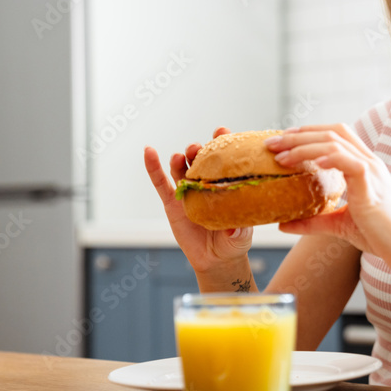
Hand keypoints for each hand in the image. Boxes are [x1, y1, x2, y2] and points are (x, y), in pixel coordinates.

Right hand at [144, 127, 252, 274]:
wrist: (216, 259)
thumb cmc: (234, 240)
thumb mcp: (241, 234)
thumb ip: (238, 230)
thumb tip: (232, 229)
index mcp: (225, 183)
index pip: (224, 158)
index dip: (222, 142)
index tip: (221, 131)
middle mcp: (206, 183)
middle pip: (199, 160)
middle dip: (198, 151)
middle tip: (198, 149)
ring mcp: (187, 191)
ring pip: (181, 169)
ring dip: (181, 159)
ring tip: (181, 156)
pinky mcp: (172, 203)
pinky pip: (160, 183)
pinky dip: (153, 167)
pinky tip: (149, 151)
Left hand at [265, 123, 390, 272]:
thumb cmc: (381, 235)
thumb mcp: (339, 224)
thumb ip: (313, 221)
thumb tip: (283, 223)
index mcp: (363, 166)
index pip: (335, 135)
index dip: (308, 133)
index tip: (283, 140)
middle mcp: (368, 161)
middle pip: (331, 132)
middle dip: (298, 135)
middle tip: (271, 144)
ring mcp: (371, 170)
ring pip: (335, 142)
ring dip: (304, 145)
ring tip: (281, 156)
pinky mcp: (372, 184)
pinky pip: (348, 161)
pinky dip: (328, 157)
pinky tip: (311, 162)